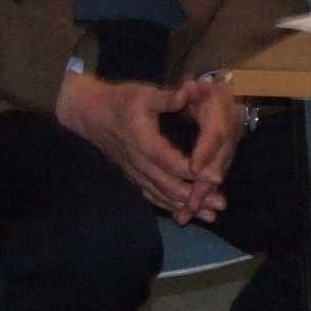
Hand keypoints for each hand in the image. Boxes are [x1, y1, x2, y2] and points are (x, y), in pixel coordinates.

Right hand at [56, 71, 204, 218]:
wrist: (89, 114)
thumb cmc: (120, 101)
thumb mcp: (143, 94)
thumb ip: (166, 97)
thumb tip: (188, 92)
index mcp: (145, 143)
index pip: (172, 162)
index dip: (195, 172)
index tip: (217, 178)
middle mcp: (139, 163)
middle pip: (169, 186)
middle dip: (196, 197)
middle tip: (221, 206)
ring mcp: (135, 172)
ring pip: (161, 195)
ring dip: (185, 207)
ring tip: (209, 217)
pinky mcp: (132, 176)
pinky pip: (151, 195)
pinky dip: (168, 206)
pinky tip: (185, 215)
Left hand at [178, 76, 247, 222]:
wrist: (231, 98)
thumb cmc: (209, 91)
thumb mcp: (201, 85)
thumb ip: (193, 89)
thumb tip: (190, 86)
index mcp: (223, 117)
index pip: (215, 137)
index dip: (205, 152)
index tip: (193, 168)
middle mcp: (229, 139)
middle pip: (218, 166)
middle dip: (203, 187)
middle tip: (190, 204)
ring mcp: (226, 153)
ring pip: (215, 178)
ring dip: (202, 198)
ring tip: (185, 215)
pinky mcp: (221, 163)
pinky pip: (211, 183)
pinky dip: (201, 199)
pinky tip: (187, 213)